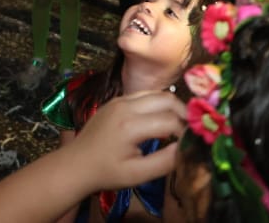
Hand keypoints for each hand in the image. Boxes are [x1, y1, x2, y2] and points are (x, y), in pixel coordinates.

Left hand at [61, 91, 185, 191]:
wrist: (76, 164)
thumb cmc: (107, 172)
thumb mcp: (137, 174)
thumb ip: (164, 161)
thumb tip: (186, 148)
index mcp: (130, 125)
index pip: (171, 120)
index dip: (186, 131)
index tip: (192, 143)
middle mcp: (125, 106)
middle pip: (166, 99)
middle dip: (183, 113)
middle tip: (190, 130)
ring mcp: (119, 100)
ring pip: (156, 93)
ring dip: (171, 106)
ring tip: (178, 125)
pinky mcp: (116, 100)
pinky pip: (143, 95)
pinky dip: (157, 104)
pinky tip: (159, 120)